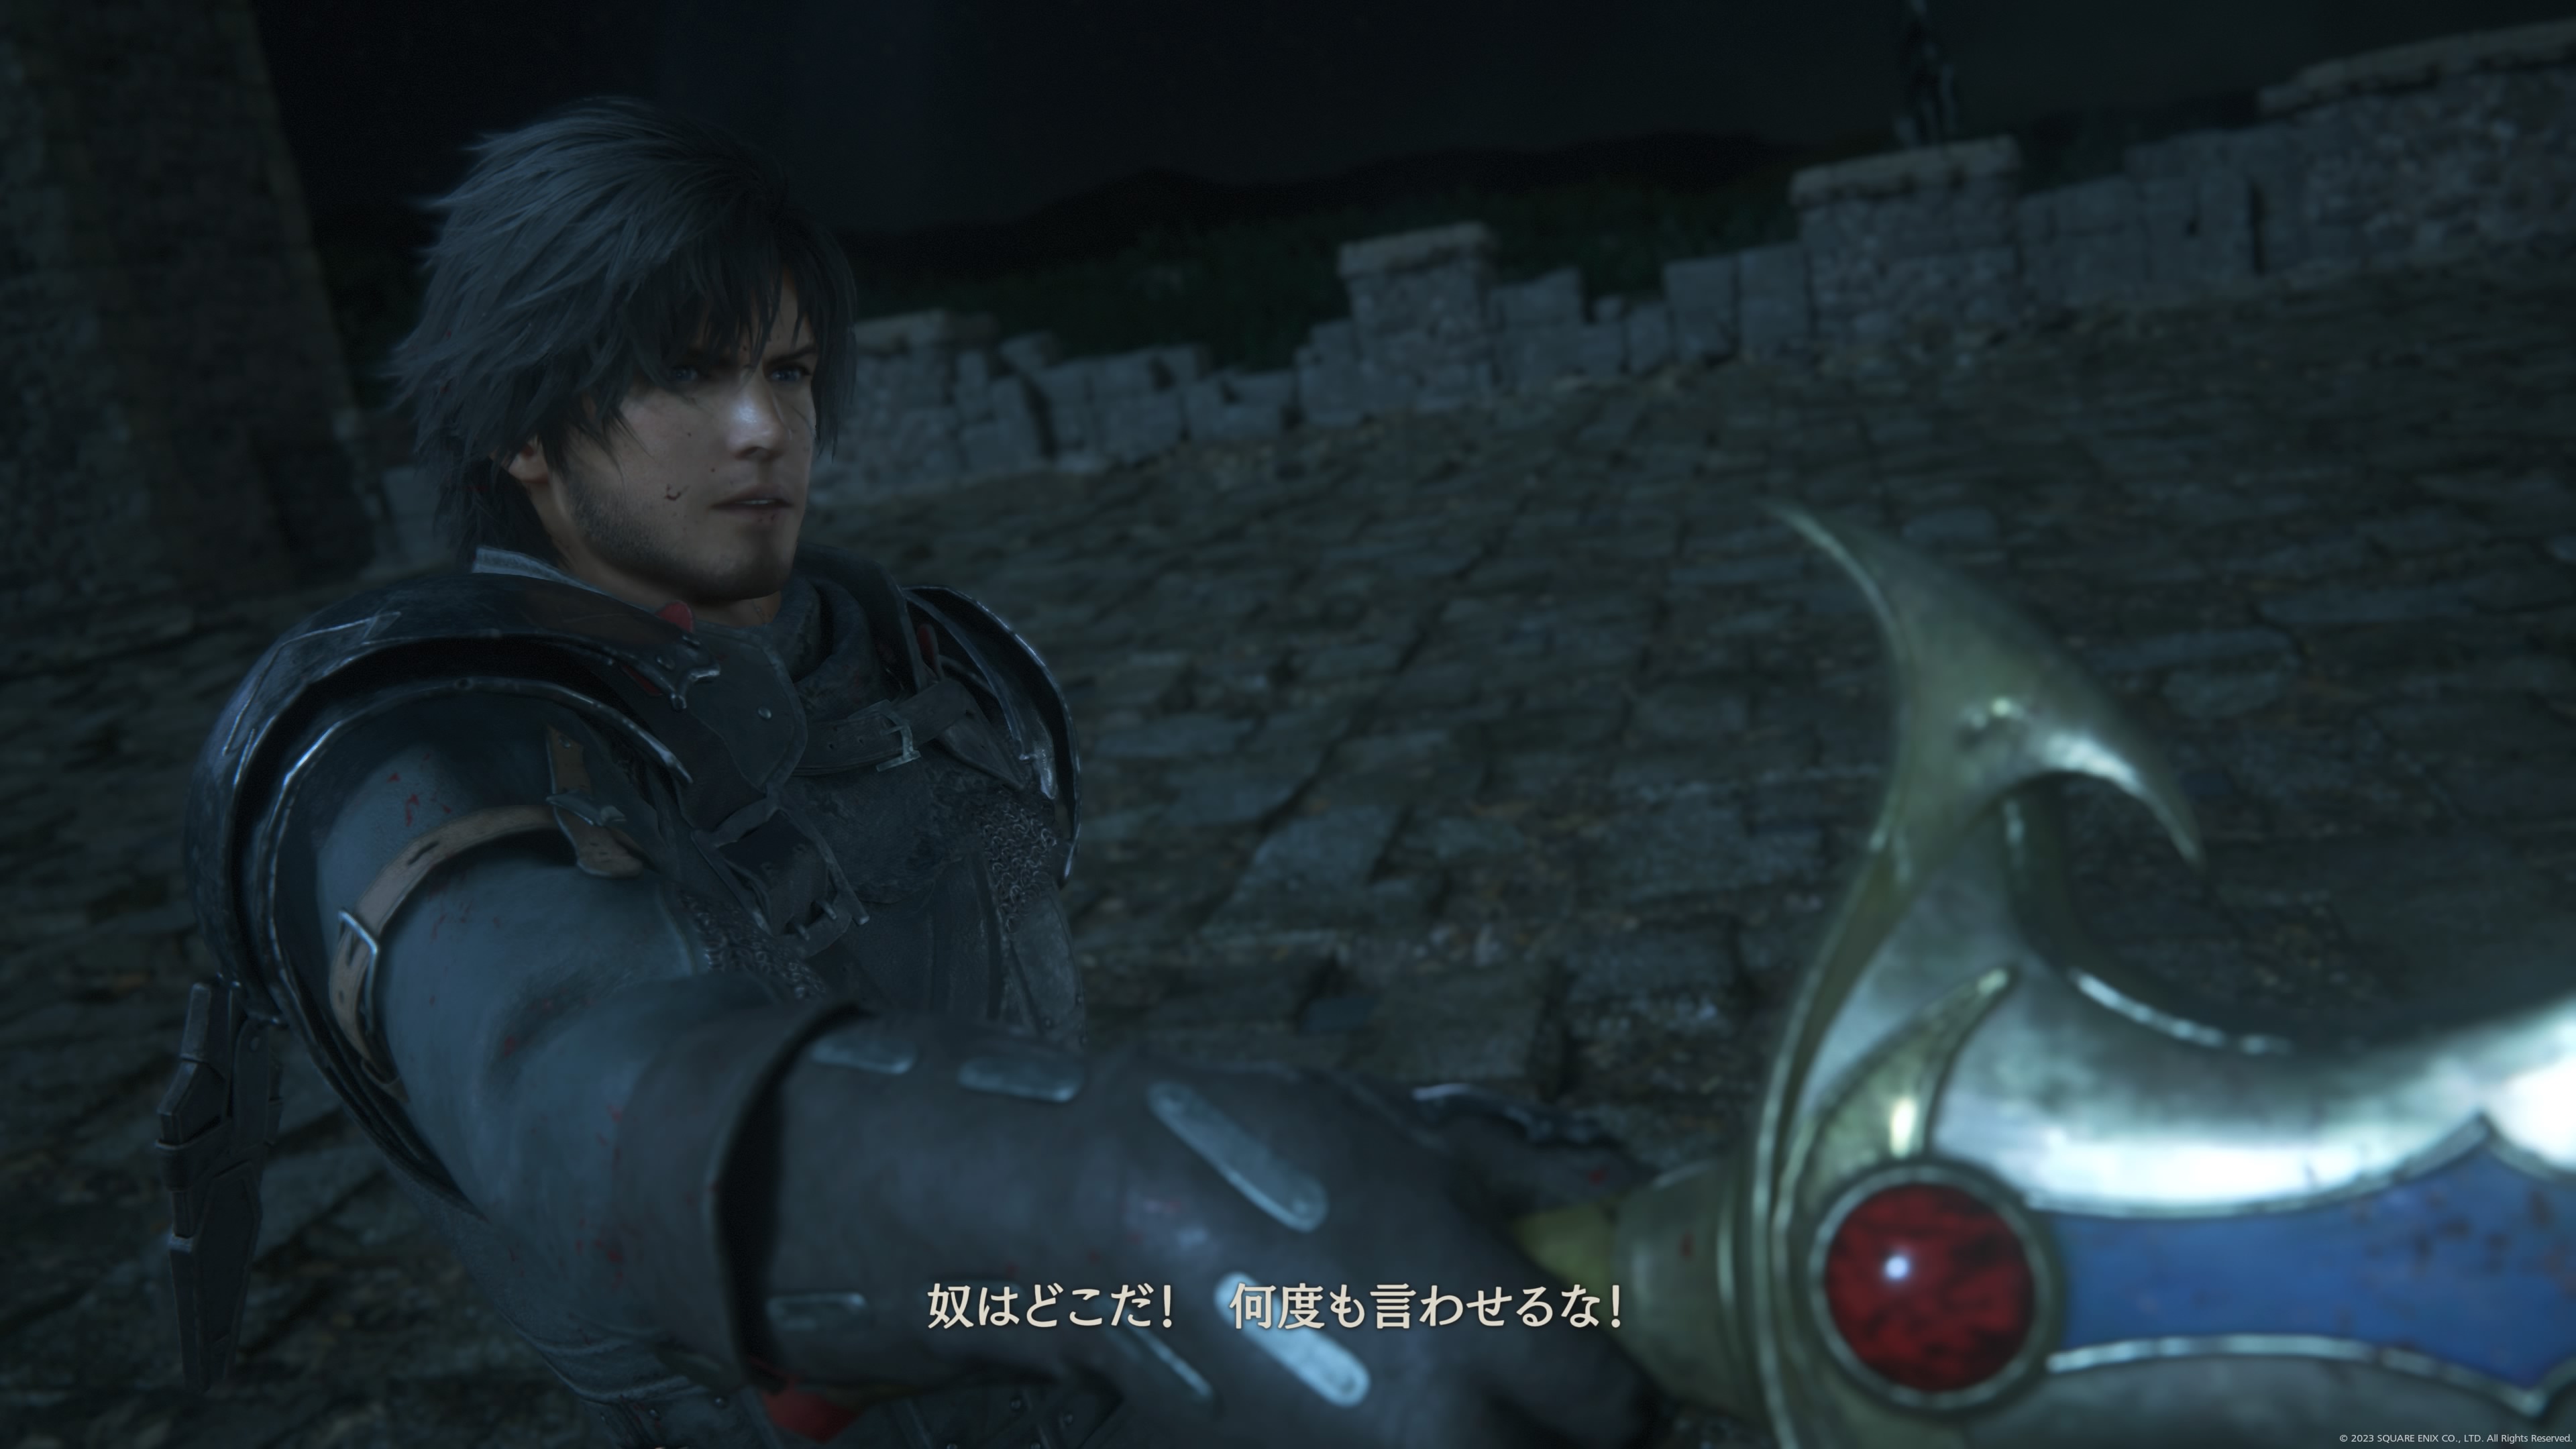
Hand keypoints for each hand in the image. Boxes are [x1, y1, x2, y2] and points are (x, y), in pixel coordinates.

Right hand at [755, 1020, 1662, 1448]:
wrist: (1105, 1222)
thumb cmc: (1262, 1152)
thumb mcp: (1415, 1139)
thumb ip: (1532, 1188)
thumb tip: (1621, 1204)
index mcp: (1480, 1328)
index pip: (1616, 1405)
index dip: (1621, 1374)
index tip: (1600, 1347)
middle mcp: (1438, 1427)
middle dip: (1571, 1430)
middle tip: (1548, 1382)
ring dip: (1491, 1438)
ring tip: (1452, 1384)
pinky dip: (1413, 1441)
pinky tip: (1383, 1393)